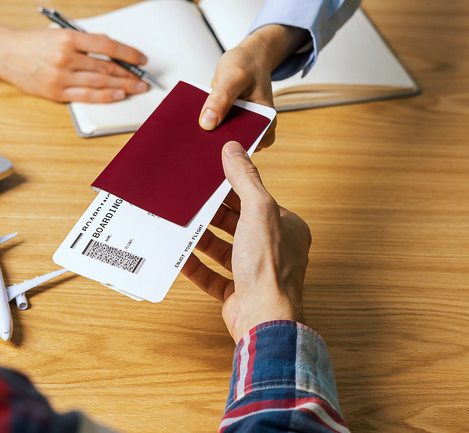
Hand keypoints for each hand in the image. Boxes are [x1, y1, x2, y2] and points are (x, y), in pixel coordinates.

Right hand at [0, 16, 149, 102]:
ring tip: (136, 87)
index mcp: (69, 38)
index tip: (141, 59)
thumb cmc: (35, 44)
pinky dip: (105, 96)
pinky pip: (86, 96)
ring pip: (99, 82)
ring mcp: (61, 76)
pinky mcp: (56, 92)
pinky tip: (118, 95)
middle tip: (143, 78)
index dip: (128, 53)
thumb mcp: (60, 34)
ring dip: (122, 86)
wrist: (6, 54)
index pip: (107, 46)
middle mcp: (65, 57)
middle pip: (106, 67)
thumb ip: (85, 43)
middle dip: (129, 74)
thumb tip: (114, 54)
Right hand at [180, 141, 311, 342]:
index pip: (256, 201)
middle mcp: (274, 251)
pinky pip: (213, 276)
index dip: (232, 189)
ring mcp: (255, 274)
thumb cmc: (269, 268)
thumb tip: (234, 149)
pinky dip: (196, 266)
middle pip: (237, 226)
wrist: (264, 319)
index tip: (210, 179)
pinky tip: (181, 256)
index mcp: (287, 229)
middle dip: (213, 215)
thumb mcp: (258, 211)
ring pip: (224, 250)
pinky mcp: (238, 293)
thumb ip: (245, 179)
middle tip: (190, 201)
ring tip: (181, 225)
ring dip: (202, 239)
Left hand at [198, 24, 309, 147]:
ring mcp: (240, 126)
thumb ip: (221, 98)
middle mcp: (255, 127)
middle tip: (194, 141)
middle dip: (215, 144)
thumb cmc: (247, 64)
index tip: (207, 147)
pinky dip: (205, 126)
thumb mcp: (234, 76)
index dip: (228, 148)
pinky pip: (215, 129)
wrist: (247, 58)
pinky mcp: (227, 122)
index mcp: (266, 121)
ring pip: (222, 140)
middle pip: (234, 145)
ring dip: (208, 137)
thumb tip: (207, 124)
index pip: (248, 143)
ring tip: (190, 133)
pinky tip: (191, 123)